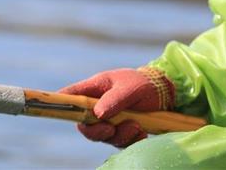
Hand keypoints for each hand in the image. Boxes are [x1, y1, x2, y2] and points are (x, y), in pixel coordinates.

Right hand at [59, 67, 174, 147]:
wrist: (167, 93)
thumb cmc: (144, 83)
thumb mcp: (130, 87)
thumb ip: (114, 99)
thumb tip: (97, 113)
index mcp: (95, 88)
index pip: (71, 96)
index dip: (61, 103)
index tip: (59, 111)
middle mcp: (98, 105)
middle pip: (84, 124)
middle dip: (97, 131)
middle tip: (111, 129)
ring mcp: (109, 119)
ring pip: (103, 136)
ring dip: (119, 135)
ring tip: (136, 126)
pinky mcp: (121, 130)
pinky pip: (119, 142)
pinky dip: (131, 140)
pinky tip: (142, 132)